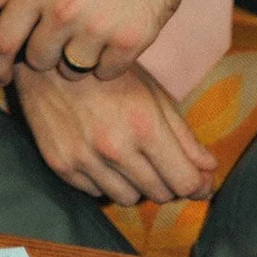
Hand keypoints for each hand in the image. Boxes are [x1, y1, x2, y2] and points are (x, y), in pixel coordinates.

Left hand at [0, 0, 222, 84]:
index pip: (4, 40)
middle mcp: (63, 10)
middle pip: (39, 61)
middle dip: (45, 54)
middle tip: (61, 35)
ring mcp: (98, 29)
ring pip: (73, 70)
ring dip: (78, 59)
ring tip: (91, 32)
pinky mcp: (130, 42)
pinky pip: (106, 72)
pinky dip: (109, 61)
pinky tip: (114, 36)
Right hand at [14, 61, 216, 206]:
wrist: (46, 57)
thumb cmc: (106, 71)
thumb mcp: (151, 91)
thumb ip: (183, 134)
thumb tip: (209, 170)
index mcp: (144, 125)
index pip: (185, 182)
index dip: (197, 184)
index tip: (199, 180)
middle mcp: (115, 147)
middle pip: (160, 194)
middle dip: (169, 182)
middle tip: (164, 163)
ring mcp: (86, 159)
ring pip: (129, 199)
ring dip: (138, 185)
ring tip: (132, 158)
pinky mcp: (62, 165)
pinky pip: (97, 193)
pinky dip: (107, 181)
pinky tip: (104, 157)